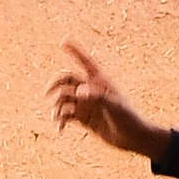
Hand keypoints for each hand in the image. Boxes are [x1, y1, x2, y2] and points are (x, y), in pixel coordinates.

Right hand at [52, 43, 159, 162]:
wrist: (131, 137)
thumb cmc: (127, 118)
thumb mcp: (113, 106)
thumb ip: (96, 97)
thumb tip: (78, 92)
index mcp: (100, 81)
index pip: (86, 62)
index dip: (75, 51)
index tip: (63, 41)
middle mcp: (90, 89)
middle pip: (67, 80)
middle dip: (56, 84)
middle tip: (47, 93)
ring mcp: (86, 104)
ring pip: (64, 99)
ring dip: (56, 107)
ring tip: (56, 118)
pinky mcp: (83, 118)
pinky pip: (66, 116)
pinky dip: (60, 121)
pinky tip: (60, 129)